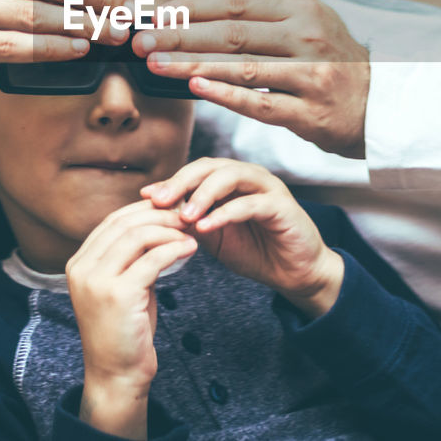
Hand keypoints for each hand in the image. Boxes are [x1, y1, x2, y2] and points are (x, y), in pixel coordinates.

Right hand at [66, 201, 196, 438]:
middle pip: (124, 222)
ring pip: (137, 236)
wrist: (116, 374)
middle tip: (187, 216)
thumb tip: (160, 222)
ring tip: (191, 233)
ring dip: (169, 230)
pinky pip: (152, 260)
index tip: (171, 208)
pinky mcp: (117, 295)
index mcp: (79, 263)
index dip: (145, 209)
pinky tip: (190, 249)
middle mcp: (82, 268)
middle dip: (159, 215)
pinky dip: (175, 249)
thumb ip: (132, 256)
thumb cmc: (126, 330)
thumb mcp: (124, 285)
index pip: (113, 220)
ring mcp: (96, 281)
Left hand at [133, 0, 369, 157]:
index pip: (237, 3)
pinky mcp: (309, 113)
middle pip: (233, 35)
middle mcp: (307, 39)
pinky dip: (227, 96)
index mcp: (301, 10)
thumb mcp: (312, 10)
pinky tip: (196, 88)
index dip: (193, 8)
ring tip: (154, 64)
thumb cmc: (333, 54)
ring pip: (242, 69)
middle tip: (140, 42)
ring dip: (193, 66)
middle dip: (181, 36)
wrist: (378, 106)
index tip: (155, 14)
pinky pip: (262, 104)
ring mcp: (310, 77)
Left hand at [142, 159, 343, 317]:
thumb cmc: (256, 251)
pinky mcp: (282, 205)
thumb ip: (191, 219)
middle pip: (210, 166)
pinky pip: (250, 203)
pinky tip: (206, 227)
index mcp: (231, 181)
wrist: (294, 273)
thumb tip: (154, 210)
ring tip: (184, 215)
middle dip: (181, 182)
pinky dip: (225, 213)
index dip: (171, 181)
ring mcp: (267, 188)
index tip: (146, 197)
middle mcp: (248, 177)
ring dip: (203, 194)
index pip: (196, 170)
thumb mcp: (214, 236)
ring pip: (230, 176)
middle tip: (158, 201)